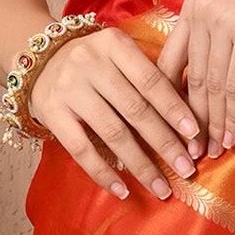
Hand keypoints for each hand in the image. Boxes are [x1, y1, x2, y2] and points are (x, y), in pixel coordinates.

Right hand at [27, 25, 203, 199]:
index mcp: (114, 44)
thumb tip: (189, 122)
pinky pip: (81, 149)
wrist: (39, 59)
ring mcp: (69, 88)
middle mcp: (90, 62)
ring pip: (113, 133)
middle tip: (187, 169)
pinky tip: (122, 190)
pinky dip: (103, 173)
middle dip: (165, 143)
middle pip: (135, 110)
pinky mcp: (51, 112)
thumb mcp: (119, 55)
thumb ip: (149, 77)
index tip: (195, 134)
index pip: (151, 80)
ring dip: (141, 165)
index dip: (175, 109)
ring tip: (162, 188)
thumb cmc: (94, 63)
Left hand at [157, 0, 234, 154]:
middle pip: (190, 80)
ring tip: (214, 152)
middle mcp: (201, 14)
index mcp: (193, 7)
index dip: (168, 101)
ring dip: (214, 126)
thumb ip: (218, 35)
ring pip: (213, 87)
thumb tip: (210, 79)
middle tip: (193, 152)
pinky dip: (234, 116)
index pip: (168, 62)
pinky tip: (234, 137)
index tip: (172, 129)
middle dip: (191, 122)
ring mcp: (224, 24)